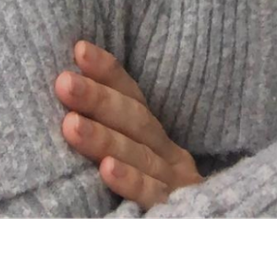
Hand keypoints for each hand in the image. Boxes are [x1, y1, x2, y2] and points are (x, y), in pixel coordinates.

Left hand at [55, 40, 203, 209]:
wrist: (211, 225)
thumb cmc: (154, 208)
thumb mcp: (139, 173)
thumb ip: (115, 147)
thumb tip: (66, 115)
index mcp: (159, 143)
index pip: (134, 99)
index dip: (109, 73)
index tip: (78, 50)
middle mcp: (170, 157)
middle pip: (135, 122)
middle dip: (99, 99)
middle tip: (64, 81)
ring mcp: (176, 185)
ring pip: (139, 155)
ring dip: (104, 138)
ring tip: (69, 123)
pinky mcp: (179, 212)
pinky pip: (152, 196)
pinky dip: (130, 181)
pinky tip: (106, 170)